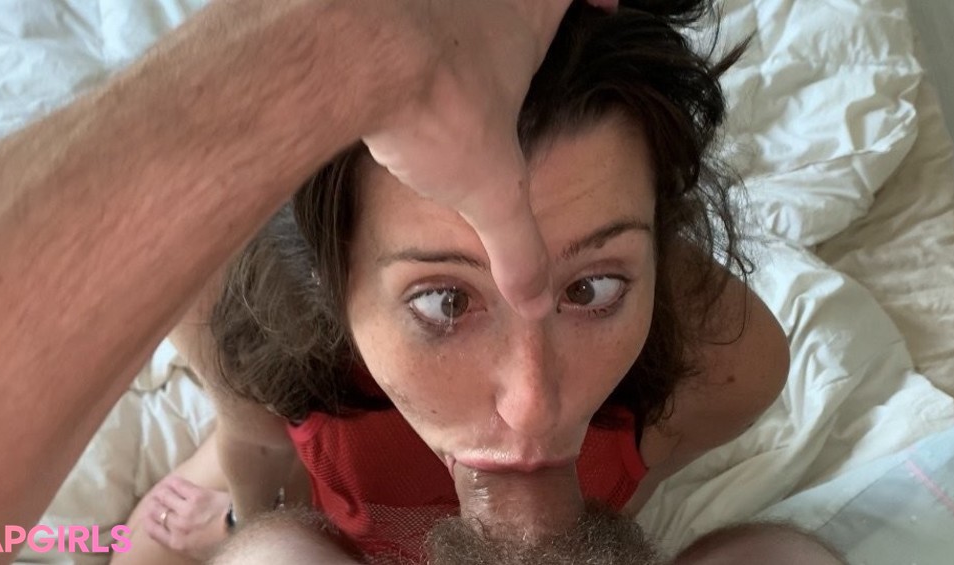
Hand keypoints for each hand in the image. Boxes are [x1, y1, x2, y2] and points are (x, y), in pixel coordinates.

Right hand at [142, 474, 232, 561]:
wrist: (242, 527)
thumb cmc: (223, 541)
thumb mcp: (198, 552)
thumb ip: (182, 544)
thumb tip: (171, 536)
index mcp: (177, 543)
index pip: (152, 529)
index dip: (147, 520)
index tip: (147, 514)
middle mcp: (178, 526)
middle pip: (155, 511)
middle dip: (152, 504)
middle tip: (154, 499)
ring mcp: (187, 510)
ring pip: (163, 495)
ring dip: (160, 491)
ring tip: (162, 489)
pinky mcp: (197, 495)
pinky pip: (176, 484)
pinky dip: (170, 481)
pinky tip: (171, 481)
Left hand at [361, 0, 616, 319]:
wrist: (349, 53)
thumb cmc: (433, 103)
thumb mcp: (489, 190)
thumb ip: (518, 245)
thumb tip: (537, 301)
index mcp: (526, 14)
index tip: (604, 4)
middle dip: (519, 7)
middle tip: (517, 30)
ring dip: (457, 13)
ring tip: (445, 46)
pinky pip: (395, 5)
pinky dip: (398, 20)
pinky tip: (384, 47)